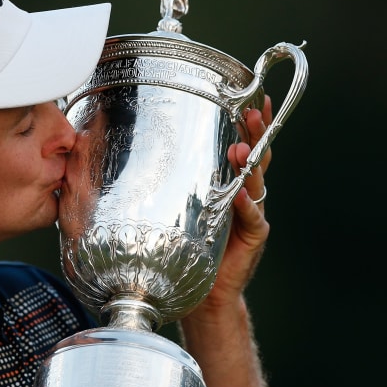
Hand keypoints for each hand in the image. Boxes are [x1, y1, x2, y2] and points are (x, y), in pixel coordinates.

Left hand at [192, 94, 273, 316]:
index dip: (254, 123)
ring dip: (249, 165)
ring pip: (256, 183)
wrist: (207, 289)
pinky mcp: (254, 236)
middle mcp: (247, 192)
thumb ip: (171, 181)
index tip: (258, 97)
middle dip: (257, 133)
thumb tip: (128, 151)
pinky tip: (241, 195)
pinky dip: (247, 206)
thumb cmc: (189, 244)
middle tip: (251, 113)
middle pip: (258, 157)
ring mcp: (254, 213)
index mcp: (232, 181)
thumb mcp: (179, 205)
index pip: (246, 144)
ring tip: (241, 149)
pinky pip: (253, 218)